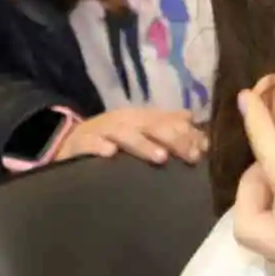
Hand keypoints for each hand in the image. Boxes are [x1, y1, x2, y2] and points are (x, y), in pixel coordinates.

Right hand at [56, 108, 205, 164]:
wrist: (70, 142)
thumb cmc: (114, 141)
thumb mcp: (143, 134)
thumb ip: (171, 134)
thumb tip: (204, 138)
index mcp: (140, 118)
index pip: (168, 121)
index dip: (187, 134)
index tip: (203, 151)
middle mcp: (124, 120)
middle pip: (151, 125)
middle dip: (173, 138)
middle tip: (190, 155)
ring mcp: (101, 130)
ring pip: (124, 133)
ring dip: (143, 144)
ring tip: (160, 158)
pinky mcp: (79, 143)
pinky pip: (89, 144)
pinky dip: (99, 147)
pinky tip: (110, 154)